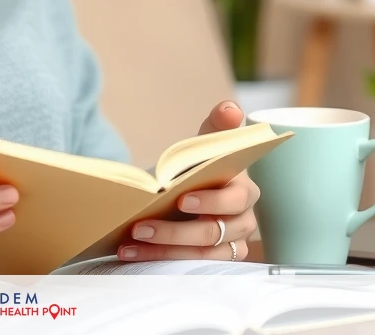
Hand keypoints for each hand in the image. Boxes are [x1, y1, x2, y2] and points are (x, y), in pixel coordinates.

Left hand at [116, 100, 259, 262]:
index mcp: (245, 190)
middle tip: (140, 226)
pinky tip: (130, 252)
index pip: (233, 199)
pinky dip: (156, 259)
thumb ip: (217, 128)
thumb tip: (229, 108)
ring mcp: (229, 246)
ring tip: (130, 241)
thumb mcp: (206, 146)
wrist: (189, 192)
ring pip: (198, 254)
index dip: (209, 202)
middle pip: (212, 233)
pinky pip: (186, 266)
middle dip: (174, 231)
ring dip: (161, 249)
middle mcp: (243, 222)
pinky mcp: (212, 263)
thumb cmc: (202, 168)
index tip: (180, 199)